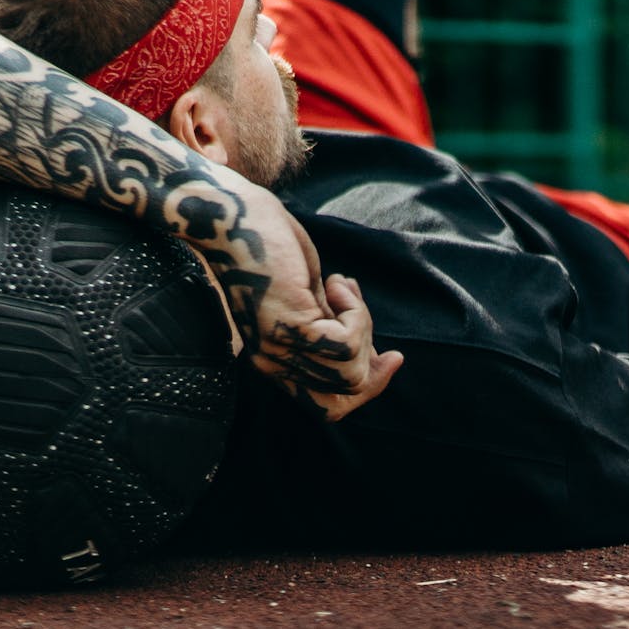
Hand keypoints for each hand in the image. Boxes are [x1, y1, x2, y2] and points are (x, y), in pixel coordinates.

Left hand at [187, 181, 400, 420]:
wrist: (235, 221)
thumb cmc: (272, 250)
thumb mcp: (310, 299)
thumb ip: (332, 326)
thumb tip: (373, 348)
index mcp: (276, 361)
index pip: (329, 407)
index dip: (368, 387)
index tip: (392, 357)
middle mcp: (274, 364)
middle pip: (347, 394)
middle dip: (372, 360)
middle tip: (363, 311)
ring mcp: (280, 349)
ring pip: (351, 369)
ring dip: (362, 324)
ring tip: (341, 289)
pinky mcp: (290, 328)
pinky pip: (346, 342)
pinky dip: (354, 311)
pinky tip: (336, 284)